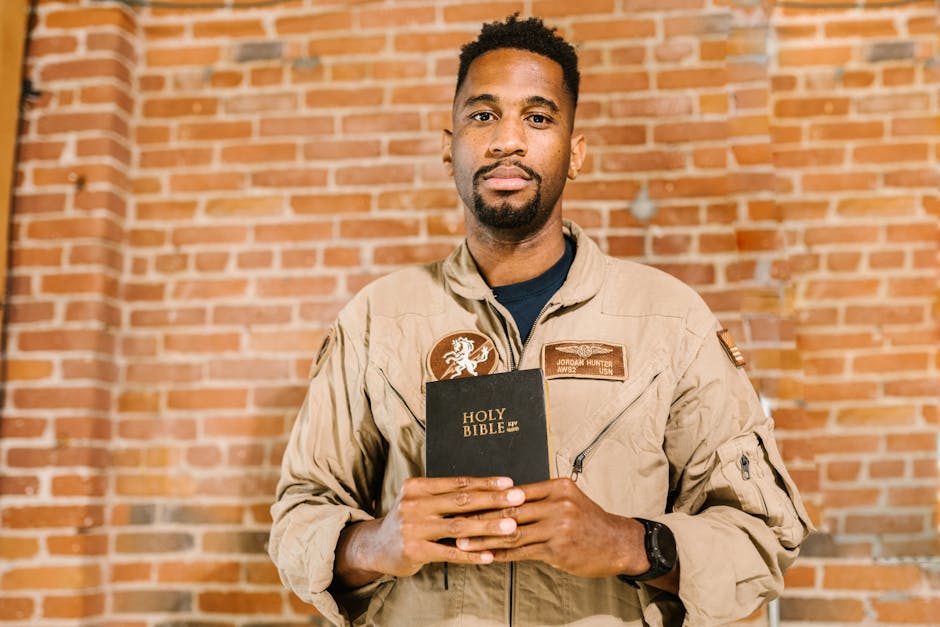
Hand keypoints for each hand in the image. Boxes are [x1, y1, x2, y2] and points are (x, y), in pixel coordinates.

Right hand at [333, 476, 524, 587]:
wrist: (375, 546)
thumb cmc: (407, 521)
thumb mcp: (419, 500)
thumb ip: (444, 496)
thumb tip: (487, 491)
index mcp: (417, 486)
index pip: (457, 483)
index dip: (485, 482)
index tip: (509, 483)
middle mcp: (413, 503)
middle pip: (461, 501)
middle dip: (493, 499)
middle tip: (519, 499)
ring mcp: (412, 527)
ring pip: (458, 526)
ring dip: (488, 526)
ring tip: (512, 527)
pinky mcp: (414, 550)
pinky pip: (449, 552)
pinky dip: (472, 554)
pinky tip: (490, 555)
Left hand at [455, 478, 648, 578]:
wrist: (618, 543)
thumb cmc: (589, 521)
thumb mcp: (568, 500)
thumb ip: (539, 498)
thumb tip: (503, 499)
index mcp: (557, 486)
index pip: (514, 492)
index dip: (487, 498)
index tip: (465, 502)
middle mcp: (558, 504)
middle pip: (510, 511)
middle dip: (478, 518)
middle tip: (454, 522)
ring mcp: (558, 527)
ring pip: (512, 533)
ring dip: (483, 540)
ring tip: (462, 543)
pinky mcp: (558, 549)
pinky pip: (522, 552)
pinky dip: (500, 555)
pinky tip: (485, 557)